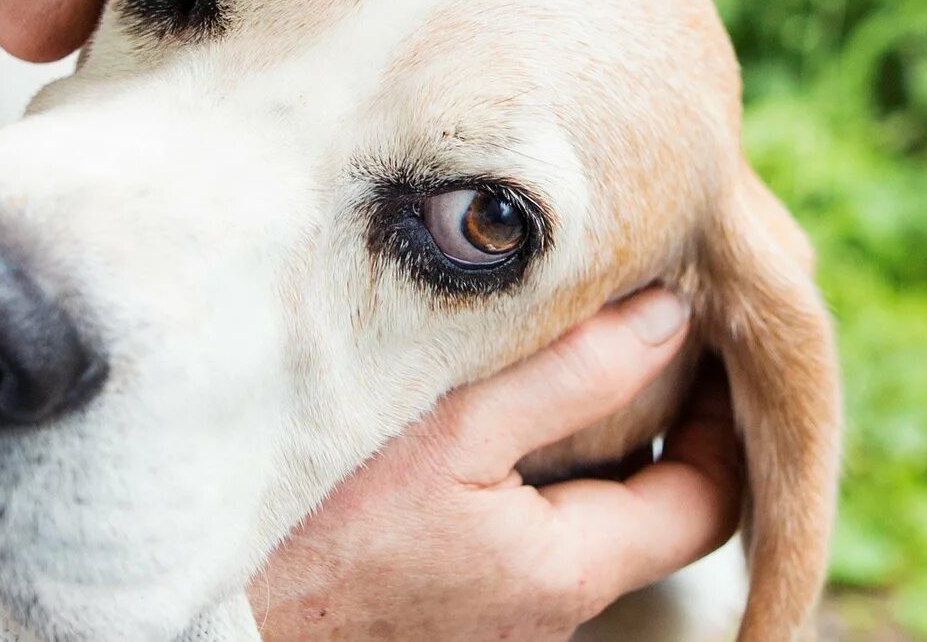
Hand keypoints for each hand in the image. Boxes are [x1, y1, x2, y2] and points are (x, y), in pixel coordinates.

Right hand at [248, 287, 745, 640]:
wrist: (199, 602)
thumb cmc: (312, 521)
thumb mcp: (453, 426)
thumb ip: (575, 372)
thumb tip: (672, 316)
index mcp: (566, 573)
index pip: (707, 506)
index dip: (728, 423)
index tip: (713, 343)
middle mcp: (542, 618)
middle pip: (640, 514)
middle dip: (650, 422)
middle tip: (641, 325)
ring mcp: (487, 623)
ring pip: (571, 524)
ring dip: (578, 446)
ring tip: (555, 353)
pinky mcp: (435, 611)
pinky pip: (510, 539)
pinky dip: (518, 477)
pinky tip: (476, 414)